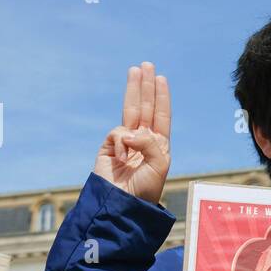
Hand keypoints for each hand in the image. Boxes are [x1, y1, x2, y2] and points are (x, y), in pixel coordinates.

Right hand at [93, 62, 171, 203]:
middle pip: (145, 107)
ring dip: (133, 89)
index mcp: (159, 146)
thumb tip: (131, 130)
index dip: (161, 97)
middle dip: (146, 86)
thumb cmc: (145, 189)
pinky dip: (121, 142)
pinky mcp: (109, 147)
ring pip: (130, 111)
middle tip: (146, 65)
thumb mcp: (159, 165)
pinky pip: (117, 133)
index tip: (161, 78)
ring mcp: (125, 143)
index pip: (161, 116)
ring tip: (135, 70)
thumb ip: (151, 142)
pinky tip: (122, 156)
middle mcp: (143, 141)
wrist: (123, 205)